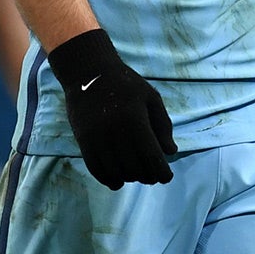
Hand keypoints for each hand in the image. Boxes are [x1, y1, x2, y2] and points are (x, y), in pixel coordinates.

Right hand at [47, 29, 175, 187]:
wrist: (88, 72)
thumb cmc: (126, 84)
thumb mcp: (151, 98)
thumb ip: (162, 126)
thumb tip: (170, 152)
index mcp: (135, 120)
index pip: (151, 156)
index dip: (161, 172)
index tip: (166, 177)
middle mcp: (115, 131)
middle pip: (134, 168)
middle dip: (147, 176)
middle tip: (152, 176)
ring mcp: (97, 137)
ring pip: (115, 171)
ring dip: (129, 178)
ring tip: (136, 174)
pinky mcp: (83, 141)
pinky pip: (96, 168)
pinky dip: (107, 179)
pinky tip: (117, 181)